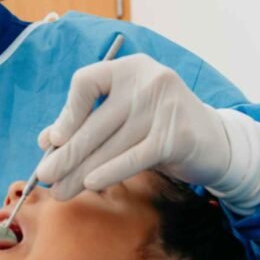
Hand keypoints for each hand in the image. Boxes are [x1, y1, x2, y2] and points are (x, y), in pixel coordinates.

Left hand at [36, 54, 230, 199]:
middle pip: (96, 120)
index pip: (86, 81)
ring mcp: (165, 105)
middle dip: (67, 154)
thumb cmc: (158, 128)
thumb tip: (47, 140)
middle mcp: (148, 79)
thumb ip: (87, 122)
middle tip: (45, 177)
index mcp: (130, 68)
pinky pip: (134, 157)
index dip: (67, 112)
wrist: (214, 142)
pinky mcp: (177, 134)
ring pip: (111, 144)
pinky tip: (90, 184)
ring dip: (81, 171)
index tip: (54, 140)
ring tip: (61, 191)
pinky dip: (110, 171)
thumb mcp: (123, 116)